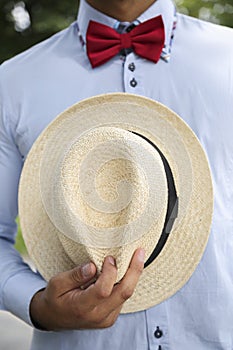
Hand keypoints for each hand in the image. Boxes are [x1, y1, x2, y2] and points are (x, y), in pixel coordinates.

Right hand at [30, 248, 144, 330]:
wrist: (54, 318)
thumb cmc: (55, 299)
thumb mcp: (56, 283)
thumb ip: (74, 275)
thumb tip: (93, 267)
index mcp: (82, 307)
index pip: (104, 290)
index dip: (110, 272)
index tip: (109, 258)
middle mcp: (97, 316)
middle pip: (124, 293)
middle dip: (134, 271)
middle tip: (139, 252)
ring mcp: (106, 318)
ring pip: (126, 295)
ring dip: (132, 275)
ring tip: (136, 257)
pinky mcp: (111, 317)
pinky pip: (123, 297)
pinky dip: (126, 282)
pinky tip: (126, 270)